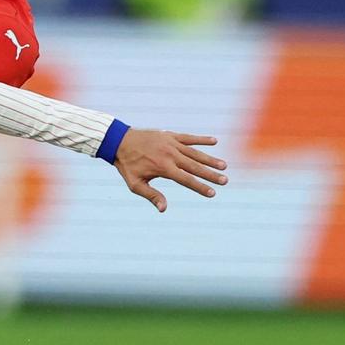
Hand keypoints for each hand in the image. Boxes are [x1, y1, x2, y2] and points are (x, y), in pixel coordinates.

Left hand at [112, 130, 227, 212]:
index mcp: (163, 168)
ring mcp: (171, 143)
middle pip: (195, 166)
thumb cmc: (127, 165)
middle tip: (225, 180)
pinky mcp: (170, 135)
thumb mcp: (135, 184)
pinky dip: (201, 139)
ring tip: (223, 165)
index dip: (200, 187)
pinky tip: (214, 141)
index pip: (186, 180)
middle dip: (211, 174)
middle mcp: (170, 155)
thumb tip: (164, 209)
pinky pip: (188, 137)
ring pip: (195, 152)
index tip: (212, 193)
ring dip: (210, 159)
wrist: (119, 141)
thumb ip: (151, 195)